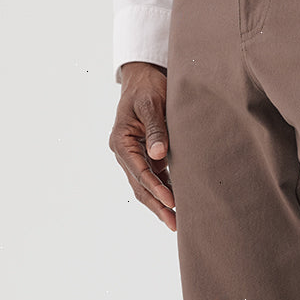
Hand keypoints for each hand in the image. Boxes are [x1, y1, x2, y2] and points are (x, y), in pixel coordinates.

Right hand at [109, 61, 175, 231]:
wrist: (145, 76)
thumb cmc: (148, 87)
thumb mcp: (152, 103)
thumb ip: (155, 128)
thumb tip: (158, 154)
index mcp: (121, 141)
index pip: (138, 171)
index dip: (155, 188)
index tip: (171, 201)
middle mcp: (125, 152)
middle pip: (140, 186)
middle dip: (157, 205)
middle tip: (174, 224)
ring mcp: (135, 156)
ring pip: (146, 186)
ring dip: (160, 203)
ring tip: (177, 222)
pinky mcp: (147, 156)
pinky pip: (155, 178)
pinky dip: (165, 191)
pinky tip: (177, 204)